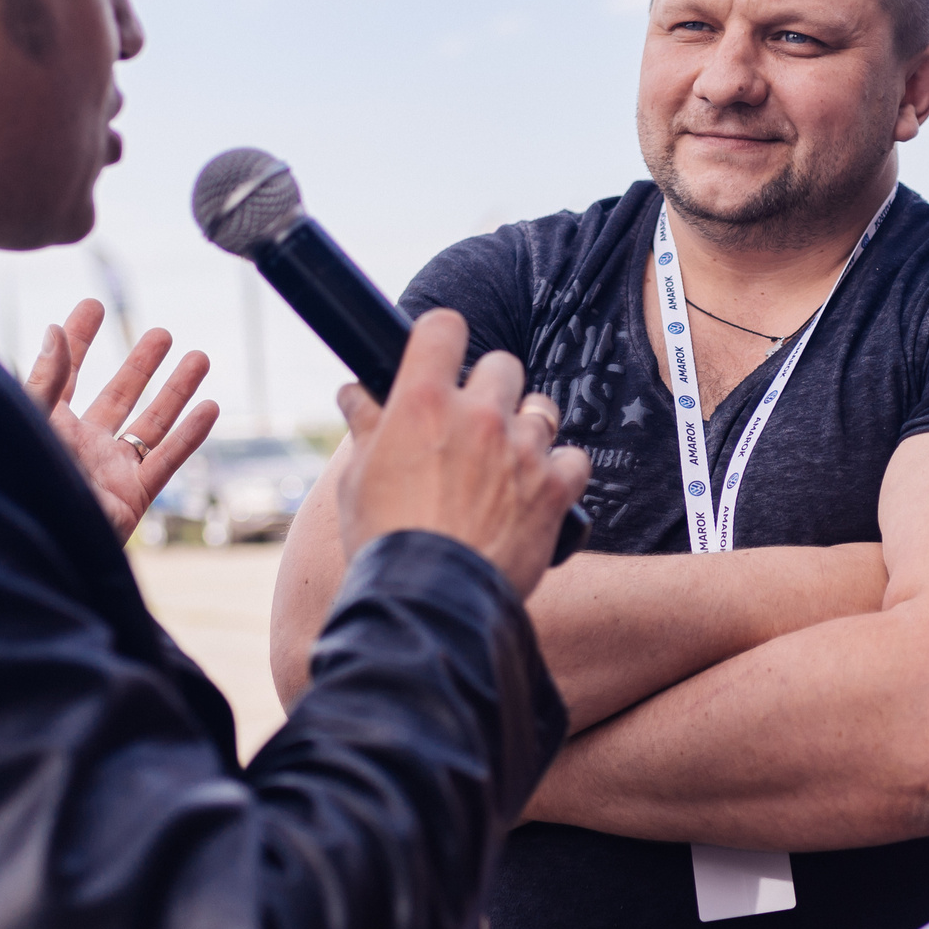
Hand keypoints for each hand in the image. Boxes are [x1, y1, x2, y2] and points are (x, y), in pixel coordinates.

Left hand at [24, 298, 217, 542]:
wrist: (32, 548)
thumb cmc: (15, 485)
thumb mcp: (25, 423)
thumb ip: (45, 379)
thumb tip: (55, 329)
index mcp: (46, 424)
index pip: (65, 371)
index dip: (79, 337)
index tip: (94, 305)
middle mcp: (81, 444)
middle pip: (118, 395)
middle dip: (141, 363)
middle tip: (162, 333)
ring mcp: (109, 470)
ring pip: (151, 422)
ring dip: (176, 389)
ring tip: (199, 357)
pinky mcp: (132, 496)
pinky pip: (167, 459)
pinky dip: (190, 434)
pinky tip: (210, 406)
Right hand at [333, 309, 589, 598]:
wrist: (429, 599)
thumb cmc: (383, 541)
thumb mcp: (357, 478)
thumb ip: (366, 427)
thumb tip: (355, 395)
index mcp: (422, 401)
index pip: (443, 328)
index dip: (442, 338)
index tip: (440, 356)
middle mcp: (477, 414)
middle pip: (502, 366)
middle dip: (490, 389)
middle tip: (474, 424)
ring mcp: (521, 449)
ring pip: (542, 410)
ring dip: (527, 428)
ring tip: (508, 460)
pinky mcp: (554, 488)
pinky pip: (573, 459)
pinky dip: (560, 472)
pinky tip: (539, 490)